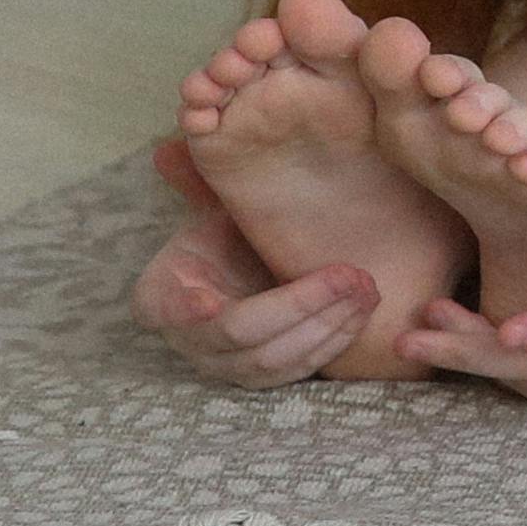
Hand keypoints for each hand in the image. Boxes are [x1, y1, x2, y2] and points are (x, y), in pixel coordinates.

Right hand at [130, 138, 378, 386]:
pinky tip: (364, 309)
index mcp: (159, 296)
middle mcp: (188, 340)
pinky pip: (298, 369)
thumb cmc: (226, 232)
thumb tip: (169, 148)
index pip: (169, 307)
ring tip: (367, 288)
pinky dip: (334, 341)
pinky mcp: (264, 378)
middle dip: (298, 305)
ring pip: (275, 357)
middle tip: (349, 276)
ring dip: (326, 324)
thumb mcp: (212, 204)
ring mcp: (225, 365)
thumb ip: (197, 179)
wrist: (245, 265)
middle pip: (240, 333)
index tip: (209, 301)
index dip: (187, 308)